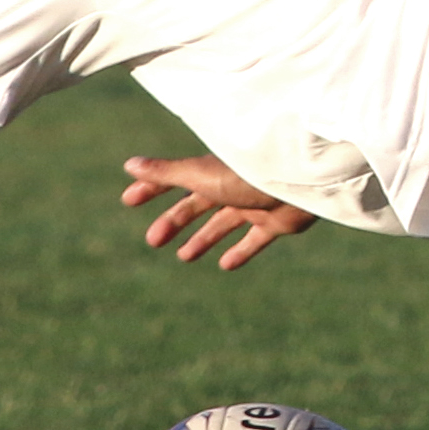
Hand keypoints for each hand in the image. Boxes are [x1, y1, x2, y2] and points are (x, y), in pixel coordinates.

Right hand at [121, 155, 316, 272]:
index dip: (152, 188)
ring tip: (184, 256)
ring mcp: (255, 204)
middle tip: (153, 240)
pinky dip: (241, 251)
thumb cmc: (247, 175)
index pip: (176, 178)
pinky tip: (225, 265)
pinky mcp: (277, 222)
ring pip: (224, 223)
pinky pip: (256, 239)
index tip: (129, 201)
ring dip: (203, 238)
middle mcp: (233, 186)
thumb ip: (166, 173)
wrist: (299, 183)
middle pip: (198, 204)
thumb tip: (129, 164)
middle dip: (174, 221)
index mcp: (213, 171)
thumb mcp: (200, 175)